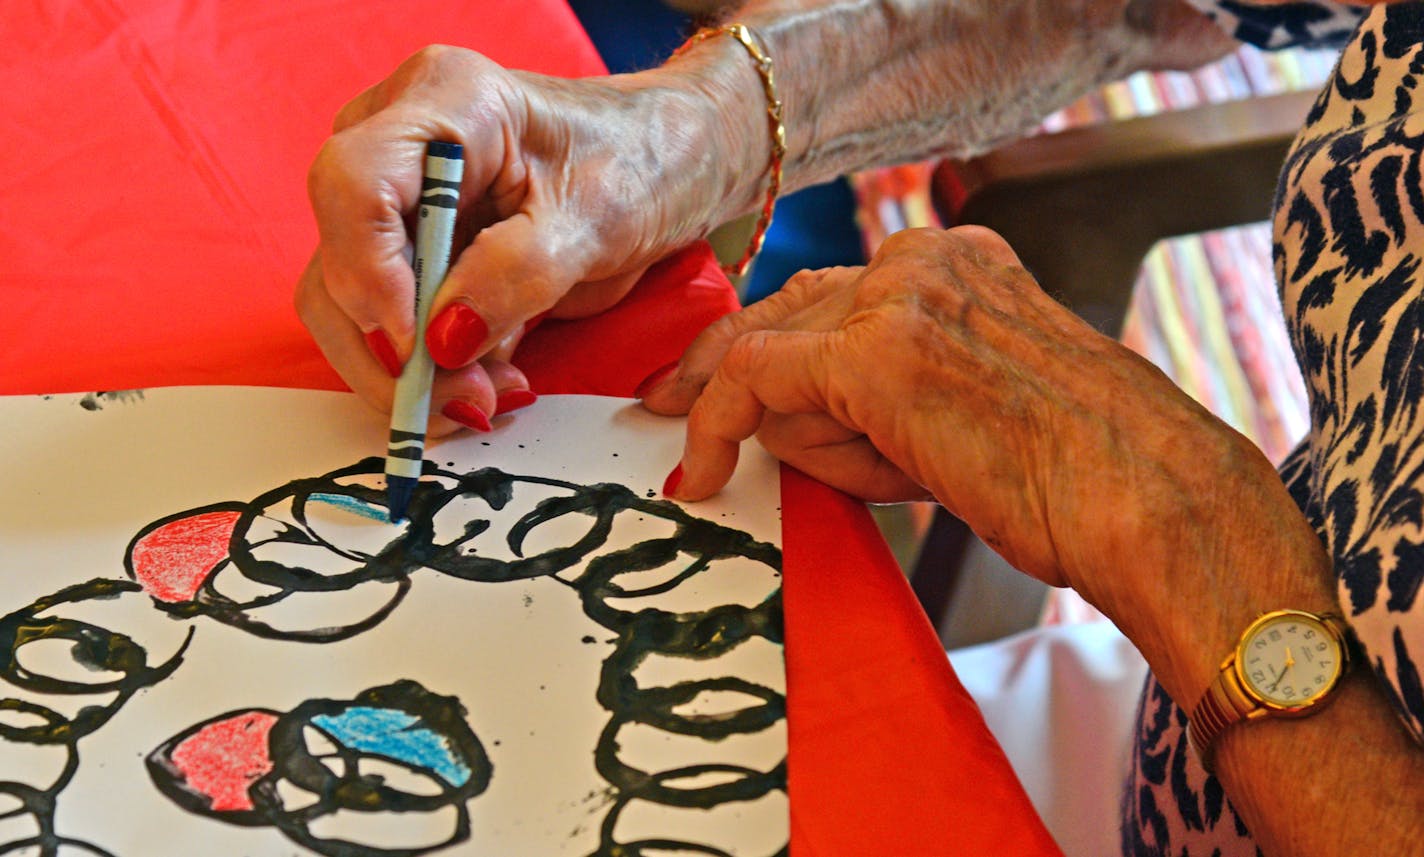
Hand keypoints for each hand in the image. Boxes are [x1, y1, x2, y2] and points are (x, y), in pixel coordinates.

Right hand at [298, 45, 757, 432]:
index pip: (354, 184)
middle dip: (394, 348)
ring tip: (488, 396)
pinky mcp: (410, 251)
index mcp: (446, 103)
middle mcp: (399, 144)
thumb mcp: (597, 220)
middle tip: (467, 400)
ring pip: (347, 303)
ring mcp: (397, 199)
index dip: (372, 274)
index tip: (423, 346)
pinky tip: (489, 381)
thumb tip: (441, 343)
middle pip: (339, 257)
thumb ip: (518, 275)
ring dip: (409, 371)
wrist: (666, 165)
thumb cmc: (641, 163)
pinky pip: (388, 324)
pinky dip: (431, 368)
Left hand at [642, 226, 1272, 606]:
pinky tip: (701, 470)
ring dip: (774, 430)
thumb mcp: (964, 413)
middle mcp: (925, 261)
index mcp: (961, 264)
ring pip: (772, 350)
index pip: (830, 294)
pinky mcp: (873, 352)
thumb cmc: (1074, 479)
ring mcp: (900, 298)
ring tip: (842, 482)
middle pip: (785, 307)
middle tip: (664, 408)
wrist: (1145, 498)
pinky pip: (754, 380)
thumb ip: (878, 397)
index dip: (761, 339)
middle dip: (717, 365)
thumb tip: (781, 424)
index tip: (707, 381)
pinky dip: (714, 424)